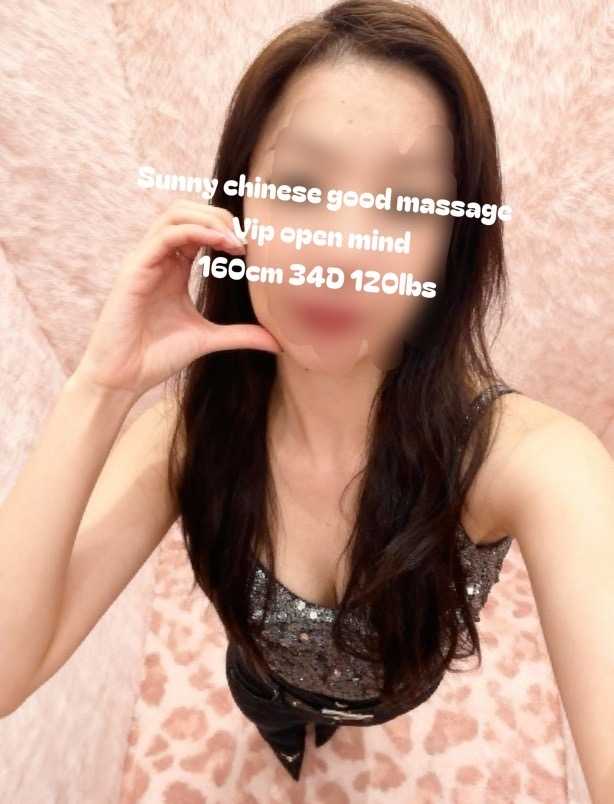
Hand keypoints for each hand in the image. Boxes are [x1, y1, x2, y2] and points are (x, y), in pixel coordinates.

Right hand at [75, 200, 281, 397]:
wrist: (123, 377)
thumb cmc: (156, 356)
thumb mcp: (208, 339)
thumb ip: (240, 334)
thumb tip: (277, 341)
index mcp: (173, 268)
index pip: (198, 227)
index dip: (226, 228)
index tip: (251, 249)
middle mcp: (158, 258)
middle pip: (186, 211)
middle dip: (220, 217)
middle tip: (246, 241)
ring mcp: (145, 261)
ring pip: (176, 214)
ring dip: (210, 220)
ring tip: (236, 241)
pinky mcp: (135, 270)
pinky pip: (166, 236)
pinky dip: (196, 232)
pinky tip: (221, 244)